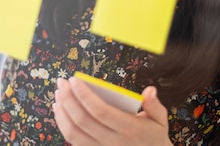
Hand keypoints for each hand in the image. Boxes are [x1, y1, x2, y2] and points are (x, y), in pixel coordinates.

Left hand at [53, 77, 172, 145]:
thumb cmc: (153, 136)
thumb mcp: (160, 120)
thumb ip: (154, 105)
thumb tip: (149, 91)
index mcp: (129, 129)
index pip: (101, 111)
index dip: (85, 95)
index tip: (74, 79)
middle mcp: (113, 141)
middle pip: (83, 120)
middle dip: (69, 98)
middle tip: (62, 82)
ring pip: (74, 132)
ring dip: (62, 111)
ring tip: (59, 92)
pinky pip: (73, 140)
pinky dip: (63, 124)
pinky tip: (59, 109)